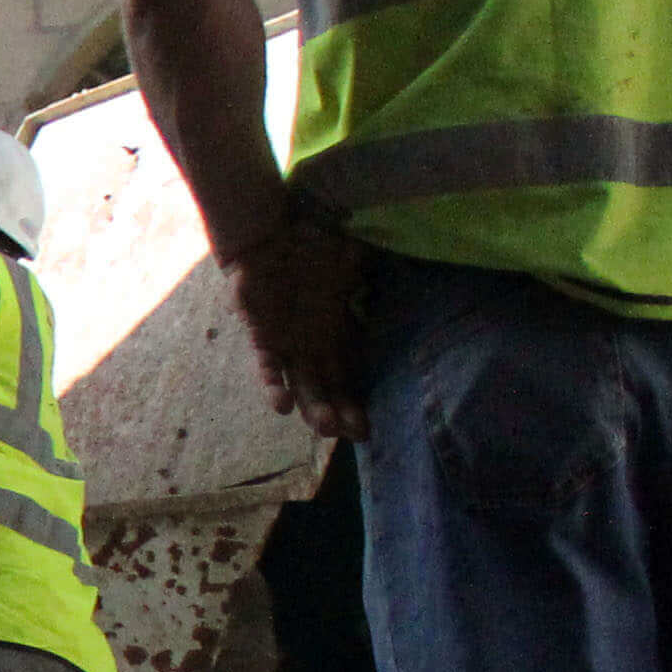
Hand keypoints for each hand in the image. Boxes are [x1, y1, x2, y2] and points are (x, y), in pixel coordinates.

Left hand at [226, 208, 369, 443]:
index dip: (356, 404)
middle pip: (326, 391)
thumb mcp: (352, 259)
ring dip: (311, 407)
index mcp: (336, 336)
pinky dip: (273, 384)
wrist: (268, 236)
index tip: (368, 429)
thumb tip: (410, 259)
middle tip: (351, 435)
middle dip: (338, 414)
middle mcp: (312, 348)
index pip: (349, 379)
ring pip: (300, 386)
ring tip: (324, 426)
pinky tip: (281, 404)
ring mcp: (287, 345)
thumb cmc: (311, 249)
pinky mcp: (262, 336)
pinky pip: (266, 365)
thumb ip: (374, 270)